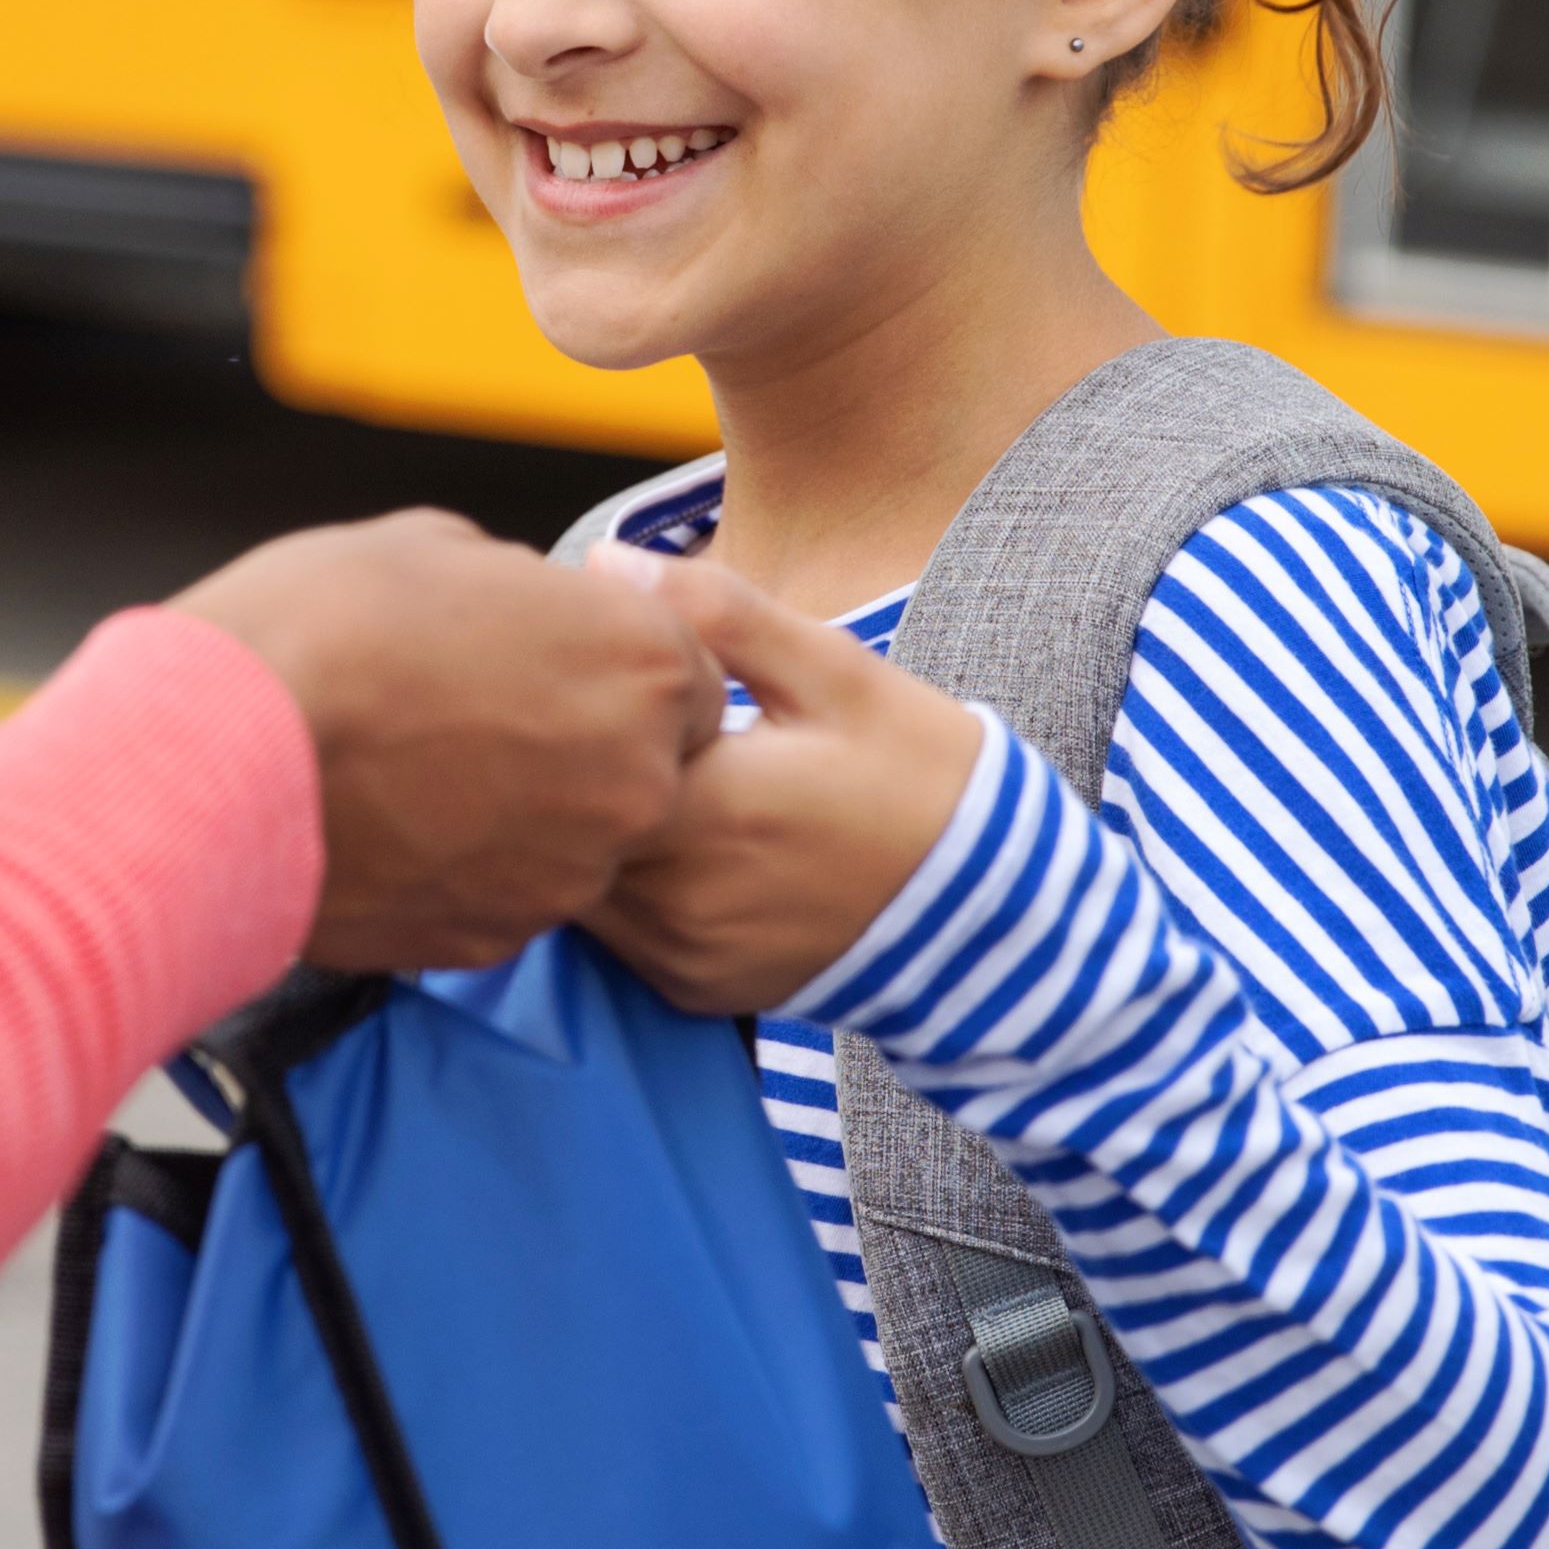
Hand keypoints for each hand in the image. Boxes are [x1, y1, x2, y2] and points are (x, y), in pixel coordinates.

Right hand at [174, 512, 723, 973]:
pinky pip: (509, 894)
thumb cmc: (320, 627)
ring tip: (422, 773)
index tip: (558, 663)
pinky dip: (469, 868)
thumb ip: (524, 595)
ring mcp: (569, 872)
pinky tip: (394, 827)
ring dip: (526, 812)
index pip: (692, 677)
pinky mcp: (497, 936)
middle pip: (645, 768)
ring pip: (577, 841)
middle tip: (480, 718)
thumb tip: (530, 615)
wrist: (215, 760)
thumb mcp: (438, 550)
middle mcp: (634, 778)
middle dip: (582, 744)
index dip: (621, 667)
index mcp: (641, 662)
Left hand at [576, 557, 990, 1017]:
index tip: (585, 662)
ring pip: (573, 881)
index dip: (565, 700)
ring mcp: (679, 953)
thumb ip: (717, 614)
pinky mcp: (687, 987)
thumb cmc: (915, 772)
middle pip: (557, 822)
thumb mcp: (834, 672)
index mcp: (708, 806)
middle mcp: (679, 897)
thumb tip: (604, 561)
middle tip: (584, 709)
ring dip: (581, 826)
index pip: (569, 750)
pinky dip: (616, 882)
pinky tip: (660, 836)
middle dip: (561, 763)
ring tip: (618, 768)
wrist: (991, 913)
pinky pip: (612, 932)